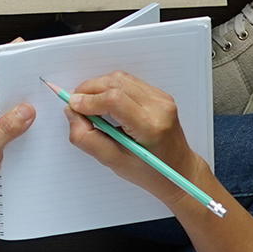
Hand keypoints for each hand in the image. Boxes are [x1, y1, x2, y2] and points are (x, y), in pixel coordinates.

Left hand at [0, 59, 34, 226]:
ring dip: (21, 99)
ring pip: (5, 104)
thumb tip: (27, 109)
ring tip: (43, 95)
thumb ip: (5, 129)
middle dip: (17, 76)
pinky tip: (36, 123)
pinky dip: (22, 120)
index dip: (0, 58)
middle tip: (40, 71)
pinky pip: (9, 123)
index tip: (20, 48)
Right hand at [61, 71, 211, 206]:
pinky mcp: (159, 95)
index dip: (88, 100)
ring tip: (88, 104)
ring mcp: (161, 99)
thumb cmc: (150, 173)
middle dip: (89, 90)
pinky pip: (129, 82)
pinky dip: (110, 87)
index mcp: (150, 127)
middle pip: (115, 83)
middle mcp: (159, 107)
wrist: (180, 170)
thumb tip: (72, 113)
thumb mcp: (113, 162)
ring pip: (120, 78)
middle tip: (75, 104)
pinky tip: (104, 102)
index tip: (72, 106)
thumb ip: (87, 138)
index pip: (114, 100)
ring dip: (98, 86)